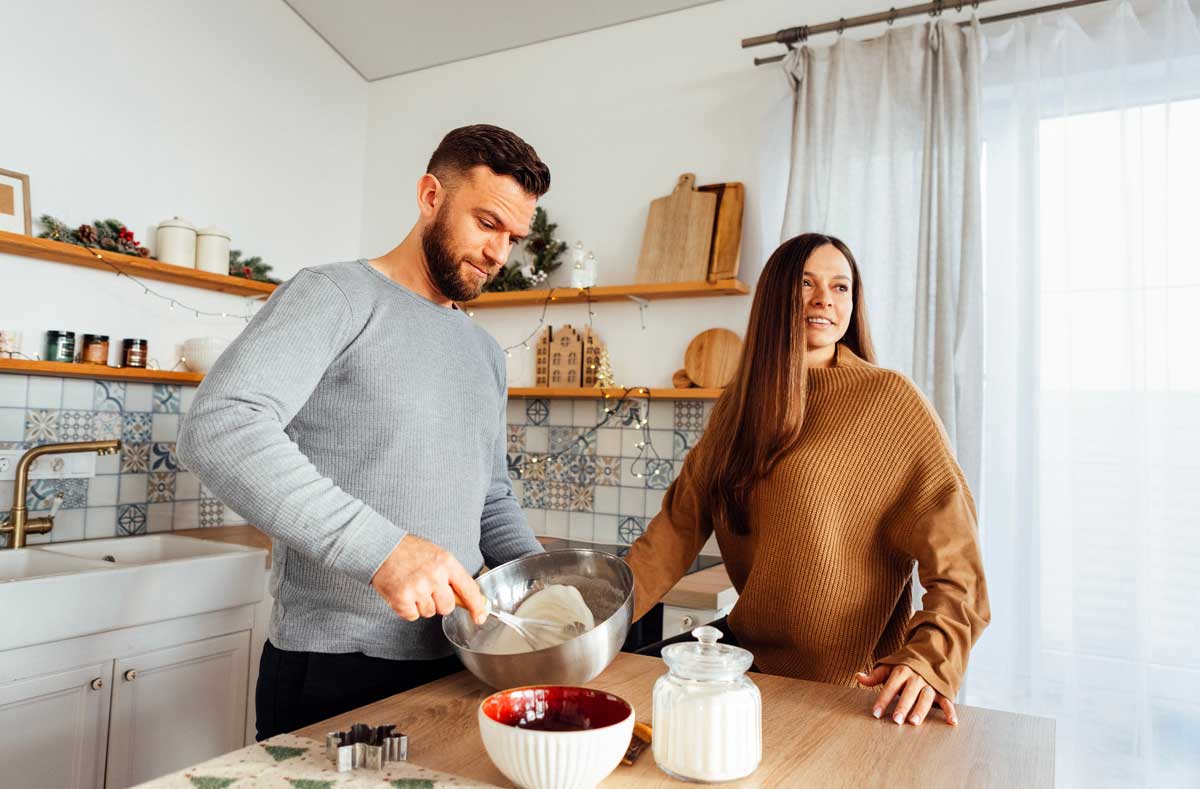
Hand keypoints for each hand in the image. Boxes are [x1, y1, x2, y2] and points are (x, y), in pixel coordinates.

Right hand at [370, 535, 487, 624]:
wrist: (380, 548)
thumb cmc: (409, 551)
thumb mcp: (437, 555)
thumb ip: (451, 575)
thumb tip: (466, 598)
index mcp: (446, 563)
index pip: (469, 589)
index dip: (476, 606)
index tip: (480, 617)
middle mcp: (434, 576)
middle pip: (447, 607)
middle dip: (439, 603)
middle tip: (427, 589)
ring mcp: (418, 588)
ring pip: (429, 613)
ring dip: (421, 605)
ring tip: (412, 587)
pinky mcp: (402, 599)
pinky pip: (412, 616)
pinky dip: (407, 609)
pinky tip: (403, 593)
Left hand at [855, 665, 957, 725]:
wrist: (930, 654)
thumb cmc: (904, 666)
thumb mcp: (889, 667)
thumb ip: (875, 675)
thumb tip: (858, 677)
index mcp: (901, 671)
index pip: (890, 686)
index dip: (883, 699)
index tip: (876, 713)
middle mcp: (916, 677)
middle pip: (909, 693)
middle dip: (903, 706)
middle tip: (896, 720)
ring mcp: (929, 684)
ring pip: (925, 697)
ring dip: (921, 709)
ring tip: (914, 722)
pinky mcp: (941, 691)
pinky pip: (947, 701)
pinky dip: (950, 711)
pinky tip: (952, 722)